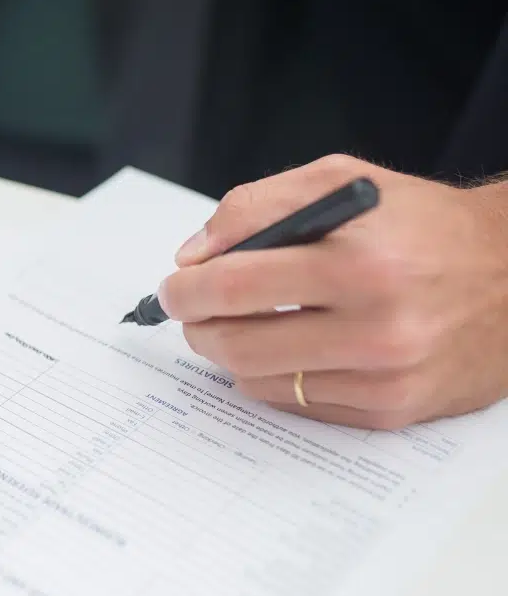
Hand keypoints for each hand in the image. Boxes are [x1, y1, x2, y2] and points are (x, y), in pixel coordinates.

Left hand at [158, 154, 507, 428]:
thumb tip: (193, 255)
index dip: (185, 291)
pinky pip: (298, 405)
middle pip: (238, 344)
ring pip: (260, 381)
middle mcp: (376, 327)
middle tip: (193, 313)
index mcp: (360, 261)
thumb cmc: (423, 225)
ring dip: (232, 354)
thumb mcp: (345, 184)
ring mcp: (385, 377)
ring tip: (242, 326)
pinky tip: (288, 350)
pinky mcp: (392, 411)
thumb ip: (257, 207)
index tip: (172, 289)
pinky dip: (274, 379)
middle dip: (198, 328)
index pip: (235, 286)